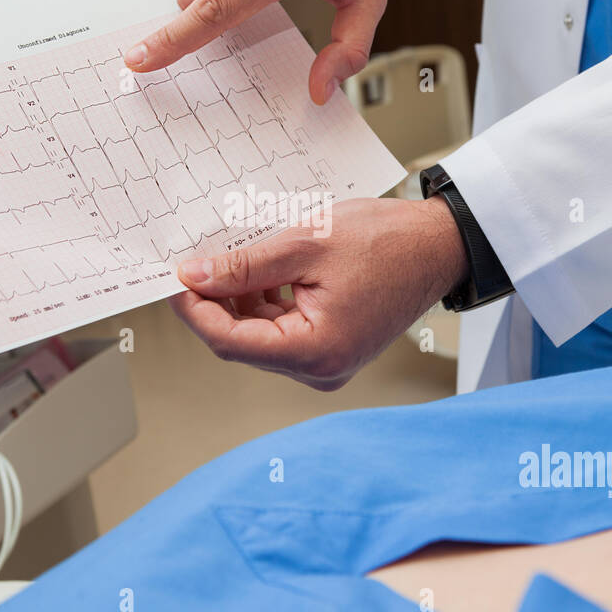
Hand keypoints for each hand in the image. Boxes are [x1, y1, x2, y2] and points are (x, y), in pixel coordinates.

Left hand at [169, 196, 467, 389]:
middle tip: (196, 261)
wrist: (438, 245)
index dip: (193, 310)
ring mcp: (326, 362)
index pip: (229, 342)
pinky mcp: (330, 348)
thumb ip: (243, 266)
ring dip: (239, 298)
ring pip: (258, 335)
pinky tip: (261, 269)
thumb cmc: (388, 242)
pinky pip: (281, 330)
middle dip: (214, 301)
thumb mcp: (304, 243)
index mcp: (316, 353)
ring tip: (234, 256)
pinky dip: (264, 300)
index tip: (173, 279)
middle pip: (241, 341)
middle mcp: (320, 369)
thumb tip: (193, 277)